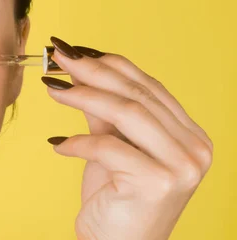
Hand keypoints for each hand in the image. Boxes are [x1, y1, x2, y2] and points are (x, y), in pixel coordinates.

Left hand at [41, 36, 212, 239]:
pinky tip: (58, 144)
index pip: (148, 85)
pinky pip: (108, 148)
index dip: (110, 63)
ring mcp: (182, 166)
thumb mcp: (111, 143)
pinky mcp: (158, 183)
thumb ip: (101, 107)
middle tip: (57, 56)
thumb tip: (77, 64)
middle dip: (92, 71)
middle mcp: (195, 148)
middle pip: (137, 94)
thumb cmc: (115, 195)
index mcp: (190, 134)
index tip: (74, 50)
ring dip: (82, 95)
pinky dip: (78, 142)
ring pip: (127, 113)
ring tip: (50, 88)